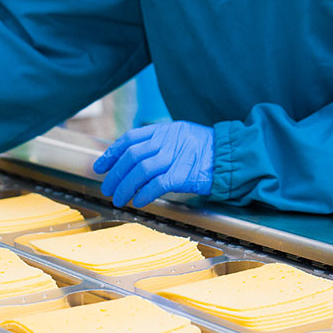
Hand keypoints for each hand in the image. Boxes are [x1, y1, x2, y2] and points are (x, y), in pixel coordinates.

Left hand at [93, 121, 213, 207]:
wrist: (232, 158)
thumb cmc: (207, 151)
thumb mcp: (182, 137)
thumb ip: (160, 144)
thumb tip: (134, 161)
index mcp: (165, 130)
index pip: (130, 139)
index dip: (112, 153)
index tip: (100, 167)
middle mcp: (167, 141)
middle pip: (132, 156)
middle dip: (115, 174)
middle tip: (107, 189)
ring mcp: (176, 156)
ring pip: (141, 171)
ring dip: (125, 187)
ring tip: (119, 199)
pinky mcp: (184, 174)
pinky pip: (157, 185)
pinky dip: (144, 194)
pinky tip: (138, 201)